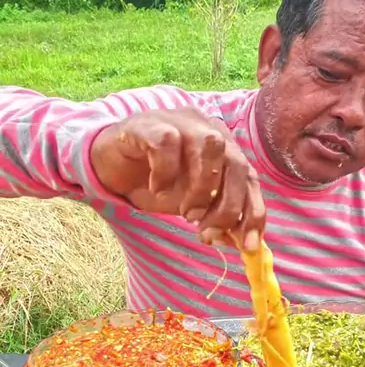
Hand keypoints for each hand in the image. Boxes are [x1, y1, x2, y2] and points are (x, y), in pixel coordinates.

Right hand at [90, 108, 264, 250]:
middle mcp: (207, 128)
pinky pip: (167, 142)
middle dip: (226, 205)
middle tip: (205, 229)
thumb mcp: (190, 205)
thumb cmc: (156, 183)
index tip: (248, 246)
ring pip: (209, 145)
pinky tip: (157, 188)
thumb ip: (216, 217)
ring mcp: (179, 120)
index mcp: (224, 147)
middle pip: (236, 163)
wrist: (110, 165)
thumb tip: (241, 243)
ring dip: (201, 187)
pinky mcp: (149, 123)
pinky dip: (165, 172)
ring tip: (184, 211)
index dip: (252, 213)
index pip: (250, 178)